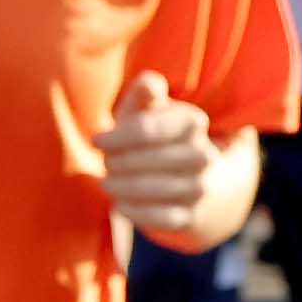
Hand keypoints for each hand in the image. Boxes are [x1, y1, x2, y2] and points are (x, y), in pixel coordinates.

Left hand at [94, 70, 221, 234]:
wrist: (184, 176)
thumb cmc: (152, 135)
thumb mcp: (147, 111)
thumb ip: (144, 93)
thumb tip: (148, 83)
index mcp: (192, 122)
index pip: (149, 128)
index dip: (117, 136)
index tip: (97, 140)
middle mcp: (204, 154)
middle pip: (152, 159)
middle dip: (120, 162)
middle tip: (105, 164)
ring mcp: (201, 186)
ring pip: (158, 189)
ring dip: (124, 187)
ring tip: (108, 182)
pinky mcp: (192, 215)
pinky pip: (164, 218)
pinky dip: (136, 212)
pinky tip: (119, 204)